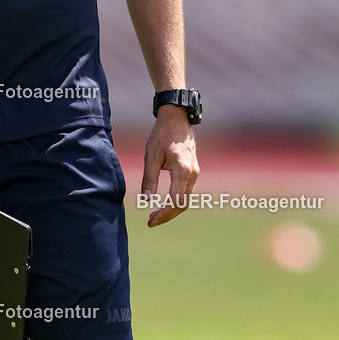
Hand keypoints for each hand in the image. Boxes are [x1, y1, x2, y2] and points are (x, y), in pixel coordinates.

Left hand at [140, 104, 199, 226]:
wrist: (177, 118)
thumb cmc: (162, 134)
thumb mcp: (151, 155)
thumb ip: (149, 179)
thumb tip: (145, 200)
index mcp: (182, 170)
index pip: (176, 201)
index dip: (164, 214)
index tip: (150, 220)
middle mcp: (192, 174)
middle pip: (183, 204)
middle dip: (167, 215)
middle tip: (150, 221)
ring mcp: (195, 173)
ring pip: (186, 199)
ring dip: (172, 209)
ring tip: (155, 214)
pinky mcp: (193, 170)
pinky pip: (186, 191)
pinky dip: (176, 200)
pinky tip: (164, 203)